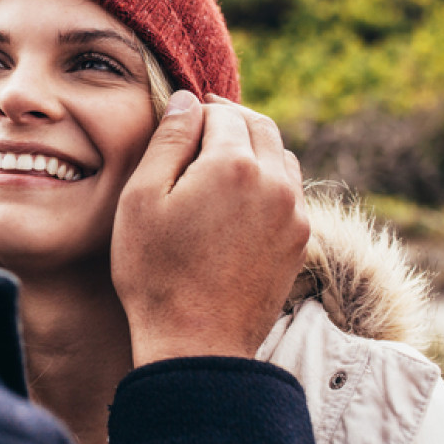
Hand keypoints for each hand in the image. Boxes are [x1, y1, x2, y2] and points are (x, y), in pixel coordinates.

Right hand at [111, 91, 308, 363]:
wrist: (198, 344)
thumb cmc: (156, 272)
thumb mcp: (141, 199)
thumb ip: (168, 140)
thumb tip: (187, 100)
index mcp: (233, 163)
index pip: (221, 112)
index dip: (196, 112)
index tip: (178, 123)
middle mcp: (274, 180)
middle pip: (259, 126)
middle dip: (230, 121)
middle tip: (200, 130)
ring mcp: (294, 212)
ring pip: (281, 156)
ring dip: (254, 148)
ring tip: (219, 163)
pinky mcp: (301, 240)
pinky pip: (290, 191)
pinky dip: (268, 181)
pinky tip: (238, 200)